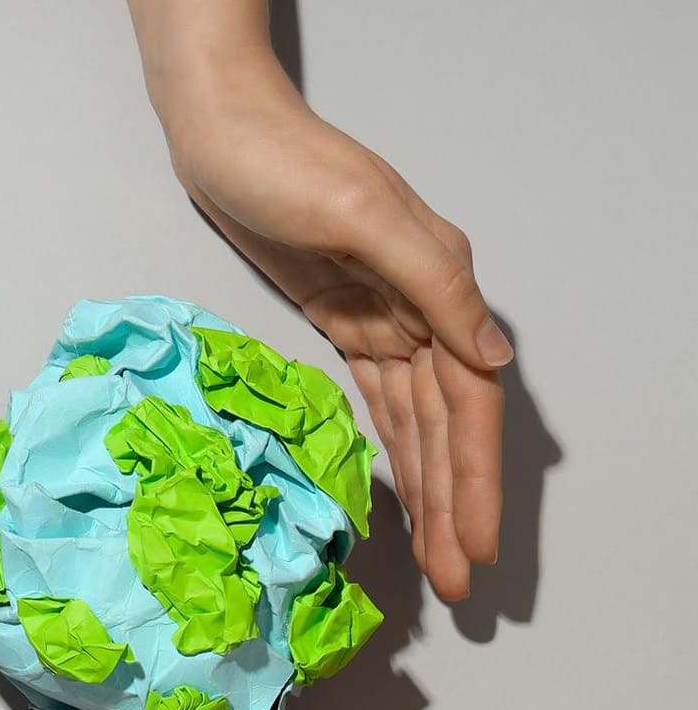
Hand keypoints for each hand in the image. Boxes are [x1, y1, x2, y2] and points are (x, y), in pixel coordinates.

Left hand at [158, 56, 508, 601]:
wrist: (220, 127)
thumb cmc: (283, 161)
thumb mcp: (358, 211)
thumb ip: (428, 278)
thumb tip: (489, 352)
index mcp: (435, 282)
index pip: (465, 404)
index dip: (473, 480)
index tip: (475, 549)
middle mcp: (420, 304)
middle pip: (447, 427)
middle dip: (455, 505)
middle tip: (459, 582)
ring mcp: (381, 313)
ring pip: (416, 422)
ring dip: (429, 489)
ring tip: (434, 558)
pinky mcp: (342, 315)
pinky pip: (381, 399)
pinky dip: (394, 446)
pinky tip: (399, 489)